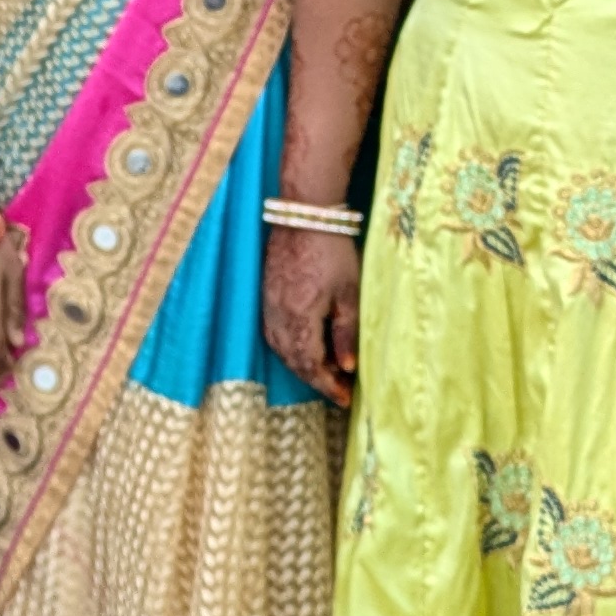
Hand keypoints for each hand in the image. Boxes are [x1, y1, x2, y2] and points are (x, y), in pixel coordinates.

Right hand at [263, 223, 360, 407]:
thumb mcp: (349, 294)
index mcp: (300, 319)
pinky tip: (303, 348)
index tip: (345, 398)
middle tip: (339, 389)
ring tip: (325, 372)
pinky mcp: (266, 297)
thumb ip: (346, 333)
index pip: (311, 365)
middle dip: (316, 380)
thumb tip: (347, 367)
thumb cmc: (333, 252)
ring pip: (281, 350)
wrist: (304, 217)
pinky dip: (289, 349)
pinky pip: (273, 335)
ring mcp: (268, 307)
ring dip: (302, 366)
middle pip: (294, 362)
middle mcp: (278, 318)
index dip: (328, 386)